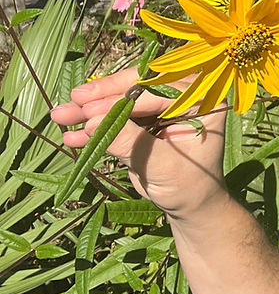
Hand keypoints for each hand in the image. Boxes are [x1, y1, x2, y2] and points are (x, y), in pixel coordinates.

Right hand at [50, 67, 226, 220]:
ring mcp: (162, 107)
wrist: (188, 205)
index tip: (91, 109)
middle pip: (138, 88)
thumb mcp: (163, 166)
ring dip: (90, 109)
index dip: (123, 99)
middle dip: (103, 97)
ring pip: (121, 100)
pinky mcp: (143, 120)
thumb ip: (132, 142)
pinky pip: (115, 117)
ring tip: (61, 115)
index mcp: (203, 100)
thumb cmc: (189, 186)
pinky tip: (71, 135)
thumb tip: (93, 123)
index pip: (158, 91)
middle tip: (74, 100)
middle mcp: (184, 96)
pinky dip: (92, 126)